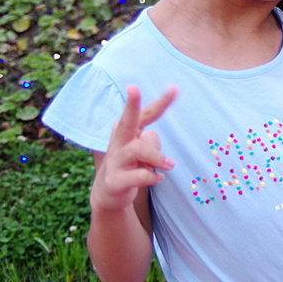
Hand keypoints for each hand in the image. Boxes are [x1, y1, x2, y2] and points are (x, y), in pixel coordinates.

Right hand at [90, 86, 176, 213]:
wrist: (107, 194)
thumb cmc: (131, 166)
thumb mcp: (144, 153)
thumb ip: (152, 145)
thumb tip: (160, 157)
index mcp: (129, 131)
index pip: (147, 114)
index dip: (162, 102)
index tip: (175, 87)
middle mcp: (119, 141)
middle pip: (127, 120)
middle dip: (131, 104)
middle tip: (133, 88)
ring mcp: (114, 160)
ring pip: (139, 149)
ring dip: (158, 158)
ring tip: (170, 165)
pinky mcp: (114, 181)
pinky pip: (141, 175)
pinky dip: (154, 177)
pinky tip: (157, 178)